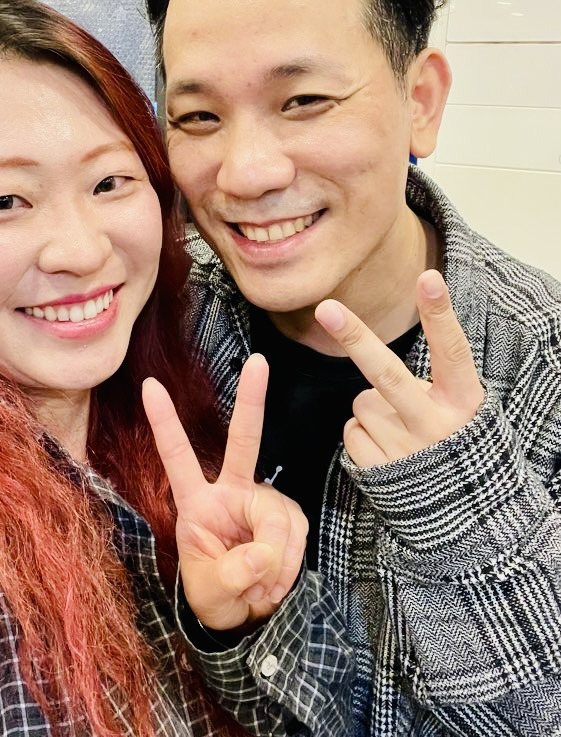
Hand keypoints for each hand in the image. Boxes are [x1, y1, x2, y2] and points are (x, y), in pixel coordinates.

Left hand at [142, 353, 307, 630]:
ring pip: (279, 518)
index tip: (148, 385)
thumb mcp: (212, 593)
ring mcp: (262, 500)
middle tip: (258, 362)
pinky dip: (288, 563)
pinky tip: (274, 580)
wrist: (245, 615)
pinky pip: (296, 534)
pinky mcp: (288, 516)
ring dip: (275, 560)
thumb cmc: (215, 596)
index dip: (164, 422)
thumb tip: (264, 553)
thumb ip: (234, 574)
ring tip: (259, 587)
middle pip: (243, 441)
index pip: (177, 456)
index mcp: (197, 502)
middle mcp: (231, 491)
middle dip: (252, 400)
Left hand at [315, 269, 484, 467]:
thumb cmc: (457, 443)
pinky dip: (362, 435)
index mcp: (463, 403)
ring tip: (402, 432)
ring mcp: (406, 452)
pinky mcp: (381, 473)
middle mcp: (436, 426)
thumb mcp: (460, 408)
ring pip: (362, 402)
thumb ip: (431, 383)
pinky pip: (351, 431)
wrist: (466, 516)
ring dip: (374, 411)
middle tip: (327, 308)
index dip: (440, 314)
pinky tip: (387, 450)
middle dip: (355, 338)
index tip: (428, 278)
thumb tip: (378, 360)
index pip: (452, 351)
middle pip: (387, 375)